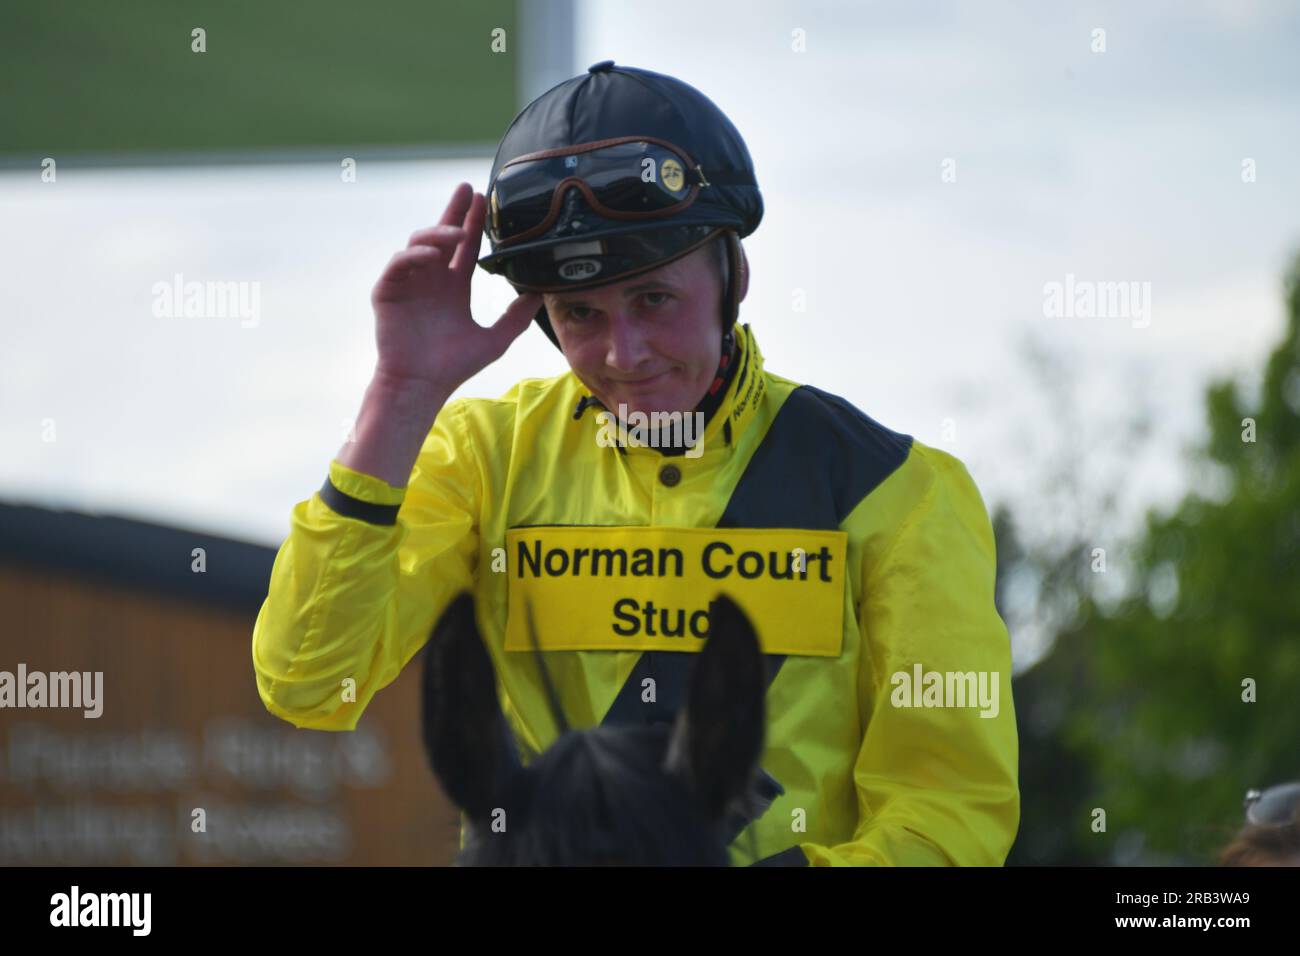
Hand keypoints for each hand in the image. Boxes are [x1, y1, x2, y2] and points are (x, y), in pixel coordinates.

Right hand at [369, 182, 542, 393]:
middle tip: (468, 191)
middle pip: (442, 234)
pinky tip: (432, 257)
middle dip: (454, 210)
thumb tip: (540, 295)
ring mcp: (409, 282)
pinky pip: (399, 263)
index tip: (483, 199)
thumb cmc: (453, 366)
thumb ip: (516, 317)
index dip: (474, 222)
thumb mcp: (494, 340)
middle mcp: (432, 279)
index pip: (466, 246)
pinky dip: (414, 256)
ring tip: (457, 234)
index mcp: (454, 286)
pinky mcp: (388, 291)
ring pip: (420, 243)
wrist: (422, 385)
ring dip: (438, 233)